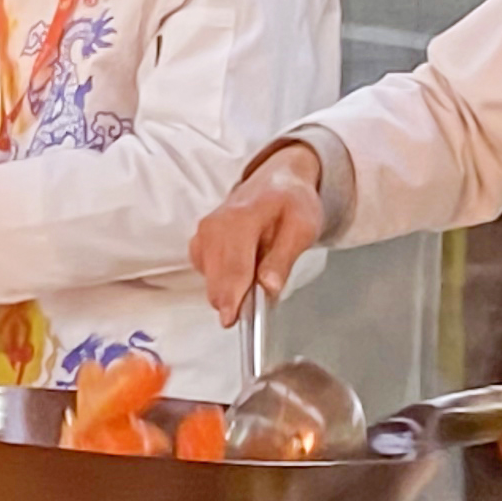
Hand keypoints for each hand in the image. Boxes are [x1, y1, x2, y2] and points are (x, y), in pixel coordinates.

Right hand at [192, 143, 324, 324]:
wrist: (277, 180)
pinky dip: (223, 280)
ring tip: (257, 271)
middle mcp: (214, 226)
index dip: (232, 297)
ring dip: (231, 289)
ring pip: (210, 280)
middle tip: (259, 303)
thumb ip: (283, 258)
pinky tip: (242, 268)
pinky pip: (206, 274)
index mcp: (242, 219)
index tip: (230, 320)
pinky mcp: (198, 242)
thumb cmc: (292, 202)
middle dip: (234, 300)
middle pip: (216, 279)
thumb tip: (268, 286)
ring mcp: (203, 233)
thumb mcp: (303, 228)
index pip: (233, 267)